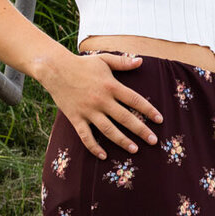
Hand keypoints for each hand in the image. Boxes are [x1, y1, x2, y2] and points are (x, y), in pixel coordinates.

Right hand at [43, 51, 162, 158]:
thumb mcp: (104, 59)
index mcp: (111, 86)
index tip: (159, 120)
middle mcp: (101, 100)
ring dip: (122, 141)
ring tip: (135, 150)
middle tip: (153, 141)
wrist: (54, 68)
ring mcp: (88, 110)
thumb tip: (141, 61)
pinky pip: (85, 136)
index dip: (149, 110)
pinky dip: (94, 147)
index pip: (134, 100)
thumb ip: (123, 62)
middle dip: (141, 130)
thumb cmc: (81, 64)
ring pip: (108, 130)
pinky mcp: (75, 117)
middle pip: (125, 118)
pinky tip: (103, 156)